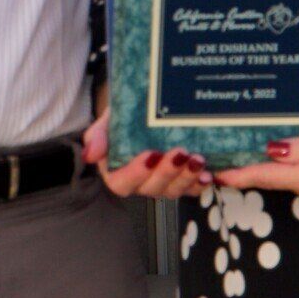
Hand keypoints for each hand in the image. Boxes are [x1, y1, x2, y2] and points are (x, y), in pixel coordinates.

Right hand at [86, 108, 210, 198]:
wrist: (151, 107)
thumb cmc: (127, 116)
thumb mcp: (110, 118)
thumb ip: (99, 135)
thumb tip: (90, 154)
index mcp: (119, 171)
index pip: (121, 183)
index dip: (136, 174)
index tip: (150, 155)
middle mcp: (142, 182)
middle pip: (152, 188)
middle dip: (168, 172)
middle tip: (179, 152)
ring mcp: (164, 182)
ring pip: (174, 190)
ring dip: (187, 177)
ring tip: (197, 160)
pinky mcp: (183, 179)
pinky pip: (192, 188)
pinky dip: (201, 183)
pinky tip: (209, 174)